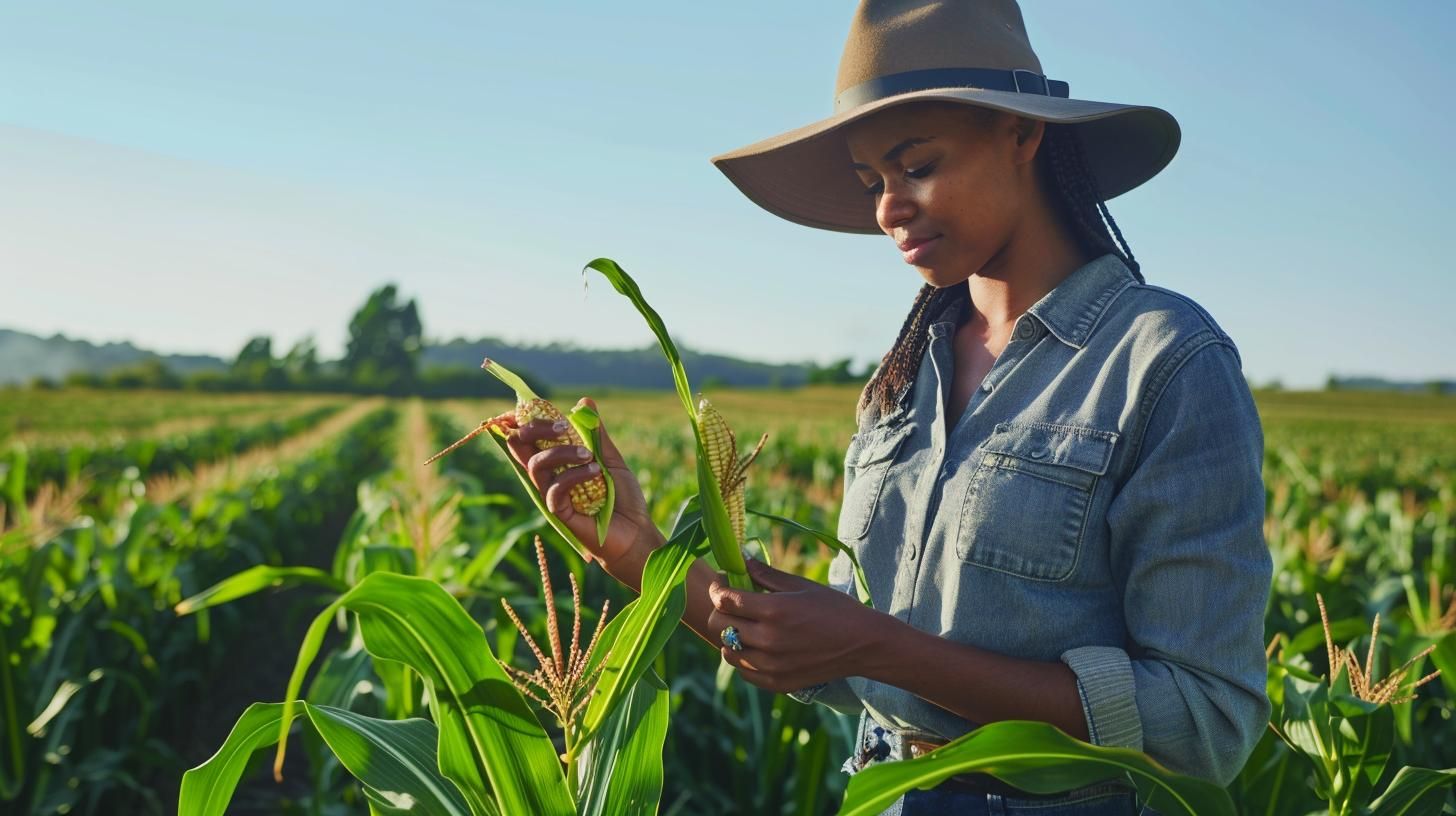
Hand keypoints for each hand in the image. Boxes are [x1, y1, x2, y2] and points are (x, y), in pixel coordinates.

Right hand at [506, 397, 657, 566]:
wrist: (637, 533)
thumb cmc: (623, 499)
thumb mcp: (611, 459)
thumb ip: (596, 434)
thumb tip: (584, 401)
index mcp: (558, 464)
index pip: (530, 439)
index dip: (525, 420)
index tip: (537, 405)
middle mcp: (550, 478)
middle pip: (521, 448)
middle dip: (534, 430)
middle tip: (562, 428)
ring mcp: (552, 496)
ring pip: (536, 465)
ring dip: (561, 452)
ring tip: (589, 455)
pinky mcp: (560, 513)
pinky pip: (554, 489)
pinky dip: (574, 475)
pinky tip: (596, 472)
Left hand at [706, 558, 881, 692]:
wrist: (864, 644)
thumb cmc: (835, 609)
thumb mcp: (801, 586)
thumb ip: (766, 574)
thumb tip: (740, 557)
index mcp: (773, 611)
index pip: (725, 600)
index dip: (718, 588)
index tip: (721, 582)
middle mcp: (768, 640)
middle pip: (719, 625)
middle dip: (720, 611)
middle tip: (731, 604)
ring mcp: (771, 666)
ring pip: (727, 652)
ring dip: (730, 636)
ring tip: (745, 626)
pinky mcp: (777, 683)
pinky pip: (744, 671)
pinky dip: (743, 658)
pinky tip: (756, 646)